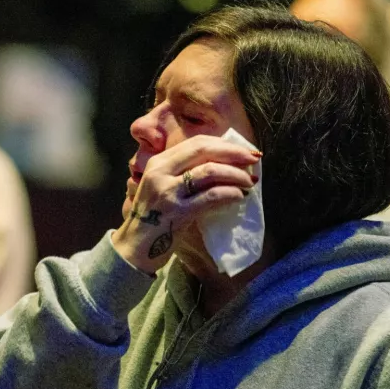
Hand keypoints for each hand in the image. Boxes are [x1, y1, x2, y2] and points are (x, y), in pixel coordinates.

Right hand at [111, 135, 259, 272]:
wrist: (135, 246)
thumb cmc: (155, 218)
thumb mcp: (164, 187)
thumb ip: (185, 173)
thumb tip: (225, 164)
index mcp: (158, 162)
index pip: (195, 142)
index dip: (223, 143)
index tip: (244, 150)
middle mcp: (161, 172)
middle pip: (203, 150)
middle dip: (233, 153)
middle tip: (254, 159)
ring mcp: (167, 192)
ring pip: (209, 171)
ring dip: (235, 174)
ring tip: (249, 182)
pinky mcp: (177, 212)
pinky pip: (210, 196)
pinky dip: (229, 193)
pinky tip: (239, 196)